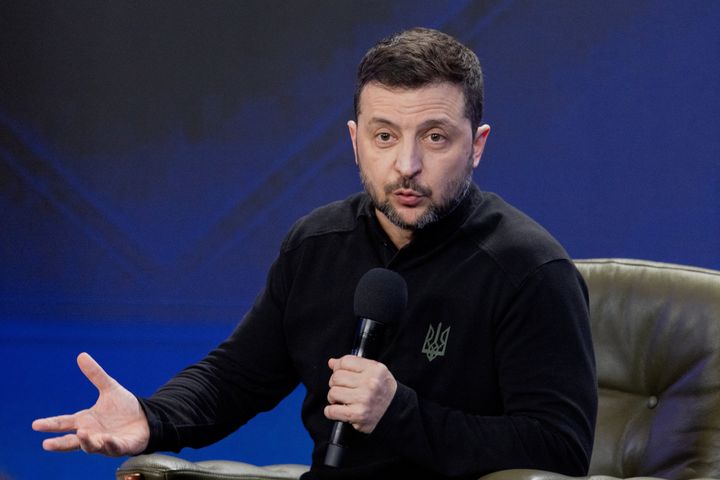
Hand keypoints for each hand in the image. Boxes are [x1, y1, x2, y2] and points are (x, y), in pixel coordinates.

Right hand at [32, 352, 149, 456]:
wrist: (146, 419)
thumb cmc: (124, 408)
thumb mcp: (110, 388)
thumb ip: (95, 375)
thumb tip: (81, 355)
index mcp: (86, 421)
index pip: (64, 423)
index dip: (50, 424)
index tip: (35, 425)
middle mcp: (92, 434)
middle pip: (72, 441)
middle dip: (59, 444)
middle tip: (46, 444)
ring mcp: (105, 442)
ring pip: (91, 447)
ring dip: (86, 442)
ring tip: (82, 433)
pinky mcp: (120, 447)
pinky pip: (113, 448)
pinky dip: (109, 445)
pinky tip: (106, 439)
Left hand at [324, 355, 396, 433]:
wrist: (395, 410)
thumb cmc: (383, 390)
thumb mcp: (374, 371)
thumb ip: (353, 364)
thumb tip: (332, 362)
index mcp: (374, 369)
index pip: (345, 362)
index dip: (338, 368)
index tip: (340, 373)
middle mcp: (370, 383)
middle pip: (336, 377)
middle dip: (335, 383)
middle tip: (342, 388)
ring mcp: (364, 399)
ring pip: (333, 392)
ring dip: (333, 398)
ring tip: (342, 399)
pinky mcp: (358, 415)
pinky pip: (332, 411)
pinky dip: (331, 411)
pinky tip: (338, 410)